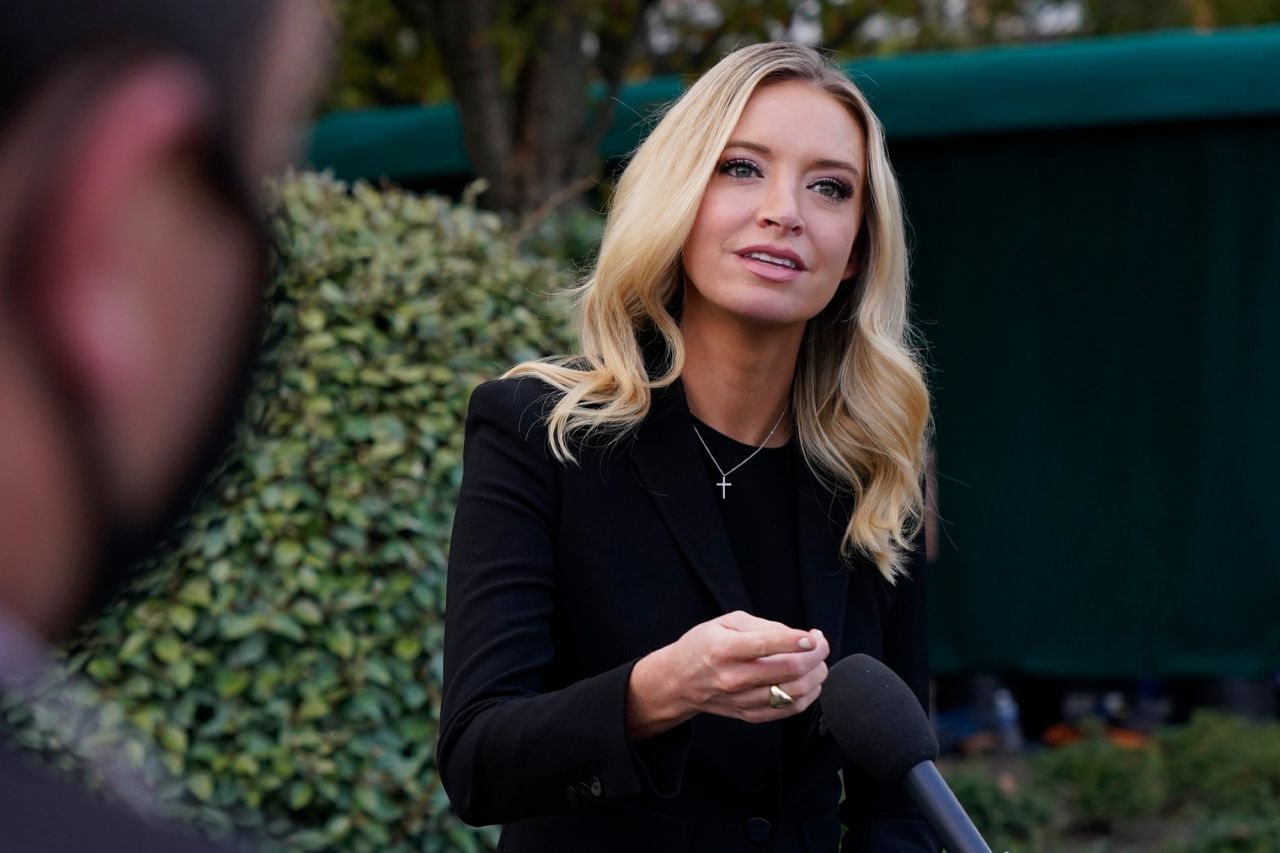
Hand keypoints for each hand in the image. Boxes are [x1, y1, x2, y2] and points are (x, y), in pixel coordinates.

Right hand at [626, 611, 828, 738]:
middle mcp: (734, 677)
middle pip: (789, 670)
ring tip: (816, 662)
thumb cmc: (702, 647)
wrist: (678, 682)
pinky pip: (789, 709)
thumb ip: (762, 625)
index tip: (814, 636)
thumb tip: (797, 636)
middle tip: (820, 644)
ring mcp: (742, 700)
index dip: (798, 640)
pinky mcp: (750, 715)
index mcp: (725, 649)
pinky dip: (808, 695)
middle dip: (816, 655)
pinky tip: (809, 682)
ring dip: (816, 675)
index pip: (768, 644)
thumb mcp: (725, 622)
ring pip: (794, 692)